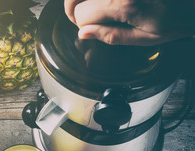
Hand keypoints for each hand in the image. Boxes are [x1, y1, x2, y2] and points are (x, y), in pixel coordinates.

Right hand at [64, 0, 194, 45]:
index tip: (87, 29)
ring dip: (84, 1)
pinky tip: (99, 3)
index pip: (81, 15)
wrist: (193, 5)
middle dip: (76, 8)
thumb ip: (110, 35)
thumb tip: (84, 34)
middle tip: (82, 16)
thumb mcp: (143, 37)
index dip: (81, 25)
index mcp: (122, 4)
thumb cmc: (175, 19)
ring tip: (90, 8)